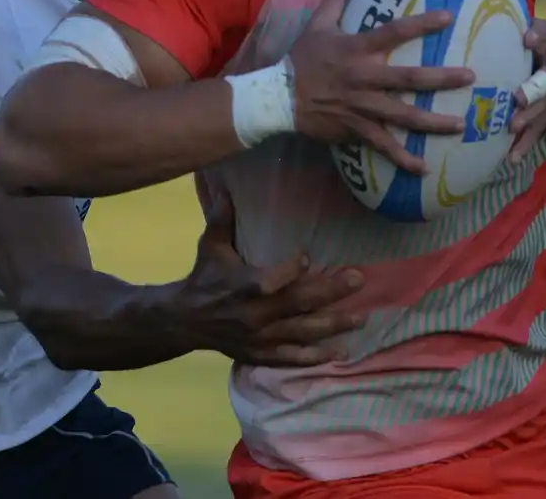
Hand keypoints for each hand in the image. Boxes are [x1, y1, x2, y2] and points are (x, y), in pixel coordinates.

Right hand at [172, 194, 366, 366]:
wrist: (184, 322)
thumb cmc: (204, 278)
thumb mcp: (211, 246)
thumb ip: (222, 218)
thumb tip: (227, 186)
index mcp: (242, 287)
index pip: (270, 280)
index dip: (289, 270)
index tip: (307, 256)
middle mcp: (255, 315)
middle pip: (297, 304)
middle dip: (330, 292)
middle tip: (358, 279)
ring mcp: (261, 338)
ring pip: (302, 333)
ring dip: (334, 325)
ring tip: (361, 317)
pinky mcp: (262, 354)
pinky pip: (293, 358)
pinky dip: (316, 357)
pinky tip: (341, 351)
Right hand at [288, 0, 475, 174]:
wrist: (280, 97)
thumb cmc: (302, 59)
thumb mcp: (316, 24)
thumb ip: (336, 0)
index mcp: (357, 50)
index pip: (394, 32)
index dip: (422, 23)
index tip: (449, 17)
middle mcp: (364, 77)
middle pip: (409, 79)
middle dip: (441, 78)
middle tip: (470, 77)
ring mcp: (362, 106)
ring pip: (403, 116)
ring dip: (433, 122)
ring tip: (460, 125)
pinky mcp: (356, 129)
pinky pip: (383, 145)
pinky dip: (403, 158)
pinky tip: (424, 168)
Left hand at [507, 18, 545, 163]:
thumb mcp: (545, 33)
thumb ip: (538, 31)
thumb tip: (527, 36)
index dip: (539, 57)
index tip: (527, 48)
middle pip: (543, 98)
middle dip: (530, 107)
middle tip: (515, 114)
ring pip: (539, 121)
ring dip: (526, 131)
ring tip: (512, 140)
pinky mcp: (543, 121)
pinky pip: (534, 136)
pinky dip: (523, 148)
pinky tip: (511, 160)